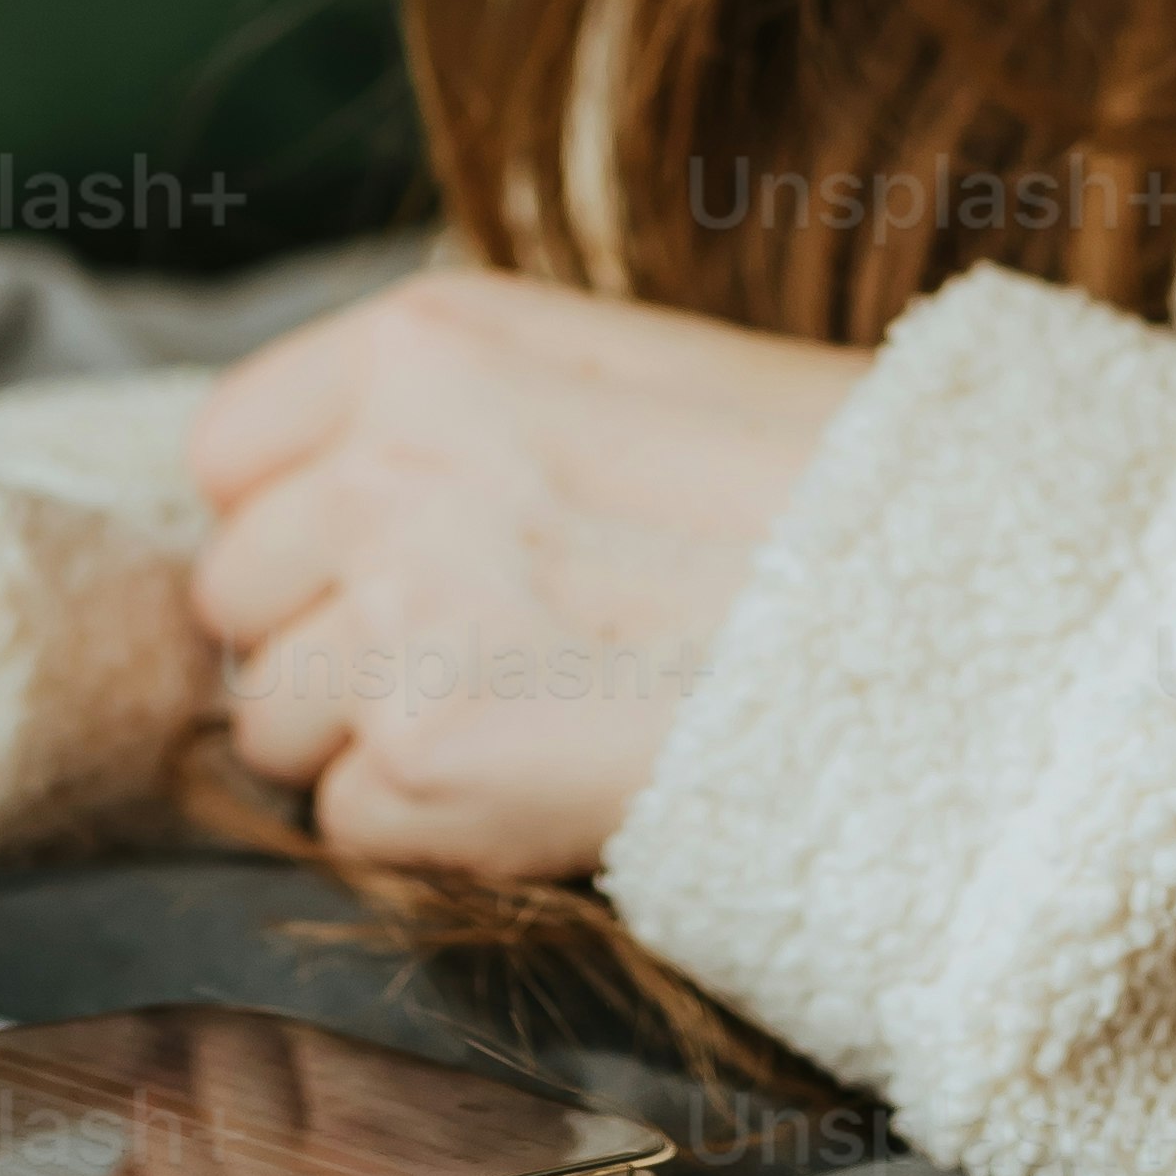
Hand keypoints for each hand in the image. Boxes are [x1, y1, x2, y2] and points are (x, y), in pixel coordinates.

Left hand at [185, 269, 853, 877]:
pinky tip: (544, 780)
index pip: (228, 452)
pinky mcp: (429, 759)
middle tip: (469, 655)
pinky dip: (429, 830)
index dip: (292, 521)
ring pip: (268, 722)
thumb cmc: (809, 488)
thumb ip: (447, 415)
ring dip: (365, 743)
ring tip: (519, 719)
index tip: (370, 558)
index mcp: (425, 345)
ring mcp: (399, 616)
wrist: (946, 609)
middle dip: (322, 640)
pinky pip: (346, 821)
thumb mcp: (612, 370)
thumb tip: (320, 502)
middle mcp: (387, 464)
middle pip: (232, 595)